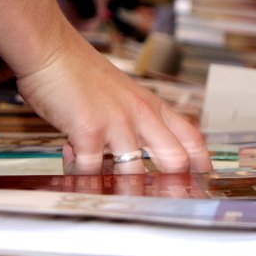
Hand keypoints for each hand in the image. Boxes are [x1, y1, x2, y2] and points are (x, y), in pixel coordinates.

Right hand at [17, 32, 211, 174]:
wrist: (52, 50)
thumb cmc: (83, 73)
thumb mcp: (126, 95)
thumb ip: (138, 122)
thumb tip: (143, 156)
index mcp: (154, 107)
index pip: (193, 139)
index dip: (203, 166)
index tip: (204, 185)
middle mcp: (142, 115)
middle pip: (176, 160)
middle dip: (174, 188)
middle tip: (164, 205)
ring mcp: (117, 123)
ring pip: (137, 174)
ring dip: (126, 191)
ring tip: (114, 193)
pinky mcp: (89, 130)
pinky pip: (92, 170)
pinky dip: (83, 177)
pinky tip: (73, 166)